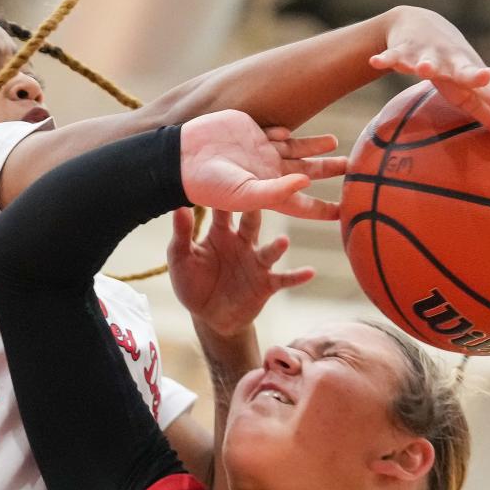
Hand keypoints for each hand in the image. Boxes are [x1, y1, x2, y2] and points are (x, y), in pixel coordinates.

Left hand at [167, 207, 313, 336]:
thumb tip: (178, 207)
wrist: (208, 315)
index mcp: (221, 232)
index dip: (227, 194)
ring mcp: (257, 262)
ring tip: (284, 241)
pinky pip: (284, 279)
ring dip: (278, 246)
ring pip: (270, 250)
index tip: (232, 174)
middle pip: (253, 223)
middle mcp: (243, 242)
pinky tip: (310, 271)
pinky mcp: (267, 283)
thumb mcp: (181, 259)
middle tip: (264, 195)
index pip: (225, 208)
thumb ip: (182, 235)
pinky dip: (298, 276)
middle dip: (257, 211)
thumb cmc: (192, 283)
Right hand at [179, 111, 342, 220]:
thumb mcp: (245, 194)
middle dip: (329, 173)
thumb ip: (277, 190)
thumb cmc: (209, 184)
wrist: (183, 158)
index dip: (325, 208)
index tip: (347, 211)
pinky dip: (291, 132)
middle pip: (307, 173)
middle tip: (354, 170)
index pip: (304, 204)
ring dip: (316, 149)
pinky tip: (302, 132)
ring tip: (337, 145)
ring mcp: (261, 153)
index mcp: (270, 193)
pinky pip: (278, 132)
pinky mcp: (252, 133)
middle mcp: (269, 174)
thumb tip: (307, 182)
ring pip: (297, 150)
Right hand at [369, 6, 489, 139]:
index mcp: (469, 76)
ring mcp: (428, 55)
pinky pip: (393, 56)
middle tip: (485, 77)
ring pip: (426, 61)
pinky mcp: (404, 50)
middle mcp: (452, 63)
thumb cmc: (451, 63)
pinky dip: (385, 58)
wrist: (418, 22)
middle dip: (473, 75)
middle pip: (464, 71)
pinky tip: (376, 61)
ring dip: (425, 65)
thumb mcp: (472, 86)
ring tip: (423, 69)